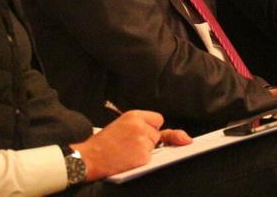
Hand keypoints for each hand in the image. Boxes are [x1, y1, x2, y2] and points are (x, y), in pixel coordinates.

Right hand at [71, 110, 191, 180]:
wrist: (89, 157)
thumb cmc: (105, 142)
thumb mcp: (123, 125)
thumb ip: (146, 126)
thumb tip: (186, 139)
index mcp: (134, 115)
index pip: (158, 119)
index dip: (150, 128)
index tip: (141, 133)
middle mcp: (140, 126)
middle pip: (157, 134)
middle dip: (147, 140)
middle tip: (127, 144)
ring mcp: (142, 141)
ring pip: (154, 146)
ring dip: (144, 151)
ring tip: (125, 151)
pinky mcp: (143, 156)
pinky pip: (151, 158)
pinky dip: (141, 161)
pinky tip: (127, 159)